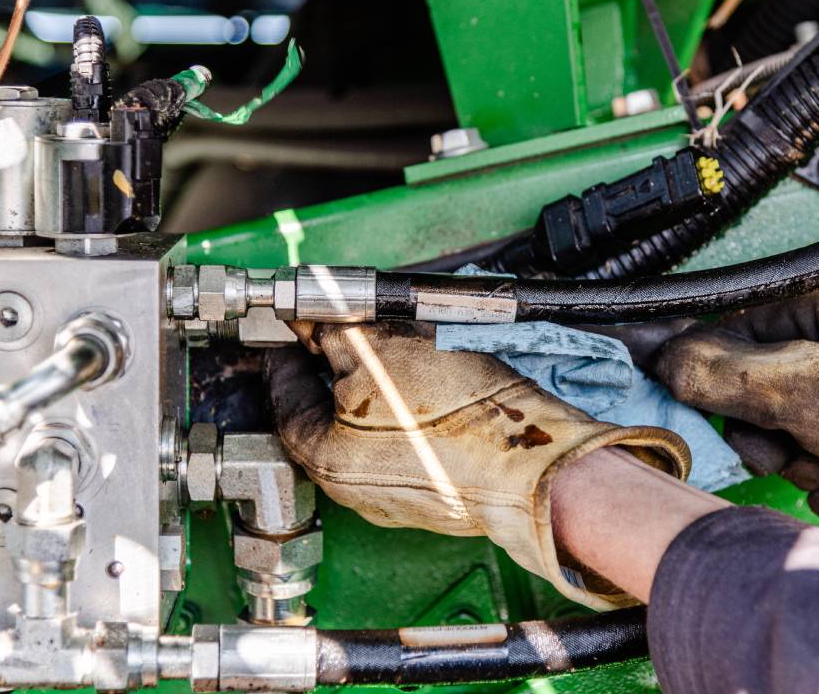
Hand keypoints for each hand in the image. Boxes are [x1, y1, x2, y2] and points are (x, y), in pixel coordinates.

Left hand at [265, 321, 690, 609]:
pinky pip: (407, 445)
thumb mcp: (384, 349)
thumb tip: (312, 322)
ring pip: (369, 429)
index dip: (291, 346)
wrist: (532, 463)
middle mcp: (350, 488)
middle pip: (327, 411)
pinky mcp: (434, 495)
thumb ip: (336, 331)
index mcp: (322, 457)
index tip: (297, 322)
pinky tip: (439, 391)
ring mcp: (393, 496)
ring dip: (379, 389)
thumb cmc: (461, 416)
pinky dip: (412, 415)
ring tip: (407, 355)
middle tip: (354, 329)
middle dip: (338, 365)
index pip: (285, 391)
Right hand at [650, 286, 818, 595]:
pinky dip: (818, 476)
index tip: (696, 405)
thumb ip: (730, 372)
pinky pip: (809, 453)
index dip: (711, 373)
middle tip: (784, 446)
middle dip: (764, 430)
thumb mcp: (809, 389)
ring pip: (779, 427)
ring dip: (793, 458)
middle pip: (753, 386)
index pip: (734, 330)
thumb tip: (666, 358)